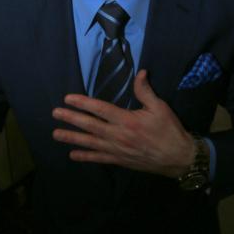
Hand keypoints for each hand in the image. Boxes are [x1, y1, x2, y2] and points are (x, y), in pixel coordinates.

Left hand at [53, 69, 194, 177]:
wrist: (179, 158)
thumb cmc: (169, 130)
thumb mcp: (160, 107)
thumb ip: (146, 91)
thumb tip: (140, 72)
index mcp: (127, 120)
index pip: (100, 109)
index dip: (83, 103)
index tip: (68, 98)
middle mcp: (118, 135)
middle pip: (90, 126)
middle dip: (71, 118)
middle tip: (55, 113)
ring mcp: (117, 150)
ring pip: (90, 143)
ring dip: (71, 138)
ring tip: (55, 134)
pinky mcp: (120, 160)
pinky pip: (99, 159)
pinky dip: (85, 157)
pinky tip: (72, 154)